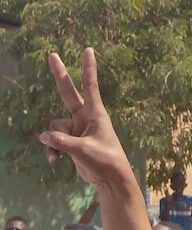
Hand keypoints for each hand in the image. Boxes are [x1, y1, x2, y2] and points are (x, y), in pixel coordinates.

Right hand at [39, 49, 131, 187]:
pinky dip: (52, 149)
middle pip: (68, 93)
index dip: (88, 68)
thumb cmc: (105, 161)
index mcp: (95, 114)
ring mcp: (77, 128)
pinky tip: (55, 162)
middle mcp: (85, 117)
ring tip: (60, 156)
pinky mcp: (71, 140)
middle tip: (52, 54)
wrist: (110, 178)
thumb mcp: (83, 151)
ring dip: (54, 141)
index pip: (90, 86)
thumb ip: (62, 142)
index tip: (88, 50)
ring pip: (55, 126)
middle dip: (59, 75)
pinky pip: (54, 139)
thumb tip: (43, 136)